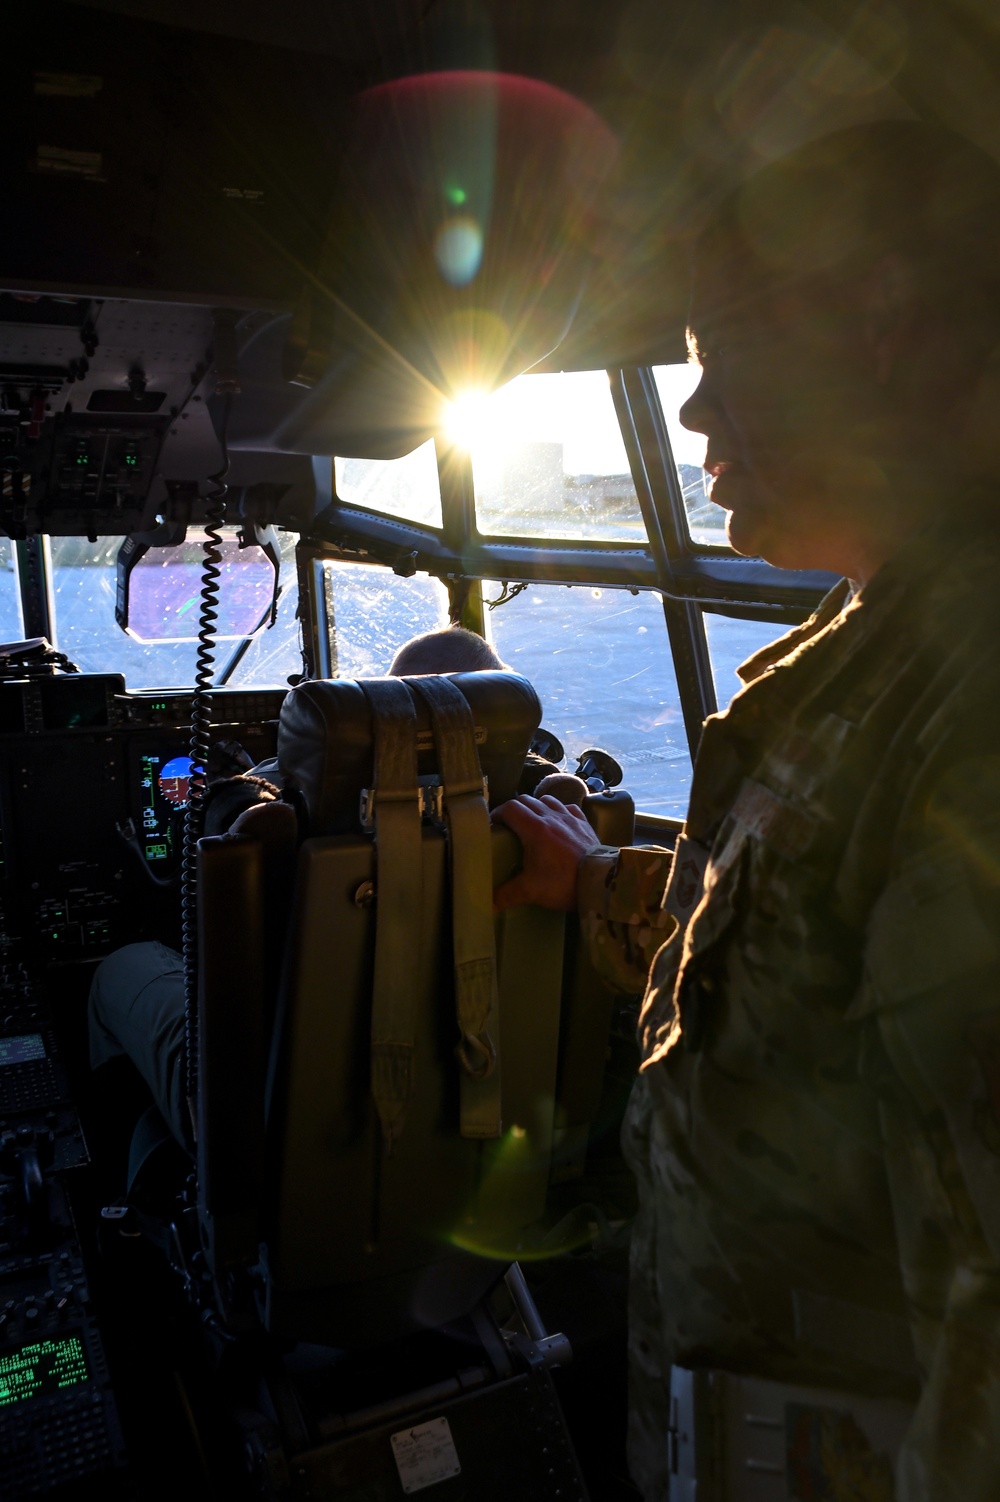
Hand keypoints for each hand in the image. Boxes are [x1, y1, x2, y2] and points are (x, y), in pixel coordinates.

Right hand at [492, 794, 600, 911]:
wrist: (601, 882)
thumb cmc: (563, 883)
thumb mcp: (531, 891)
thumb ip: (507, 895)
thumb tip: (489, 904)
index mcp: (534, 828)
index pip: (510, 808)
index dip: (498, 813)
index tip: (493, 826)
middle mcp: (551, 816)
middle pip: (526, 801)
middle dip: (514, 810)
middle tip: (509, 826)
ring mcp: (570, 817)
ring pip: (547, 800)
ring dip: (535, 807)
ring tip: (532, 822)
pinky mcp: (584, 823)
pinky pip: (568, 807)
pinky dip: (558, 810)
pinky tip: (558, 822)